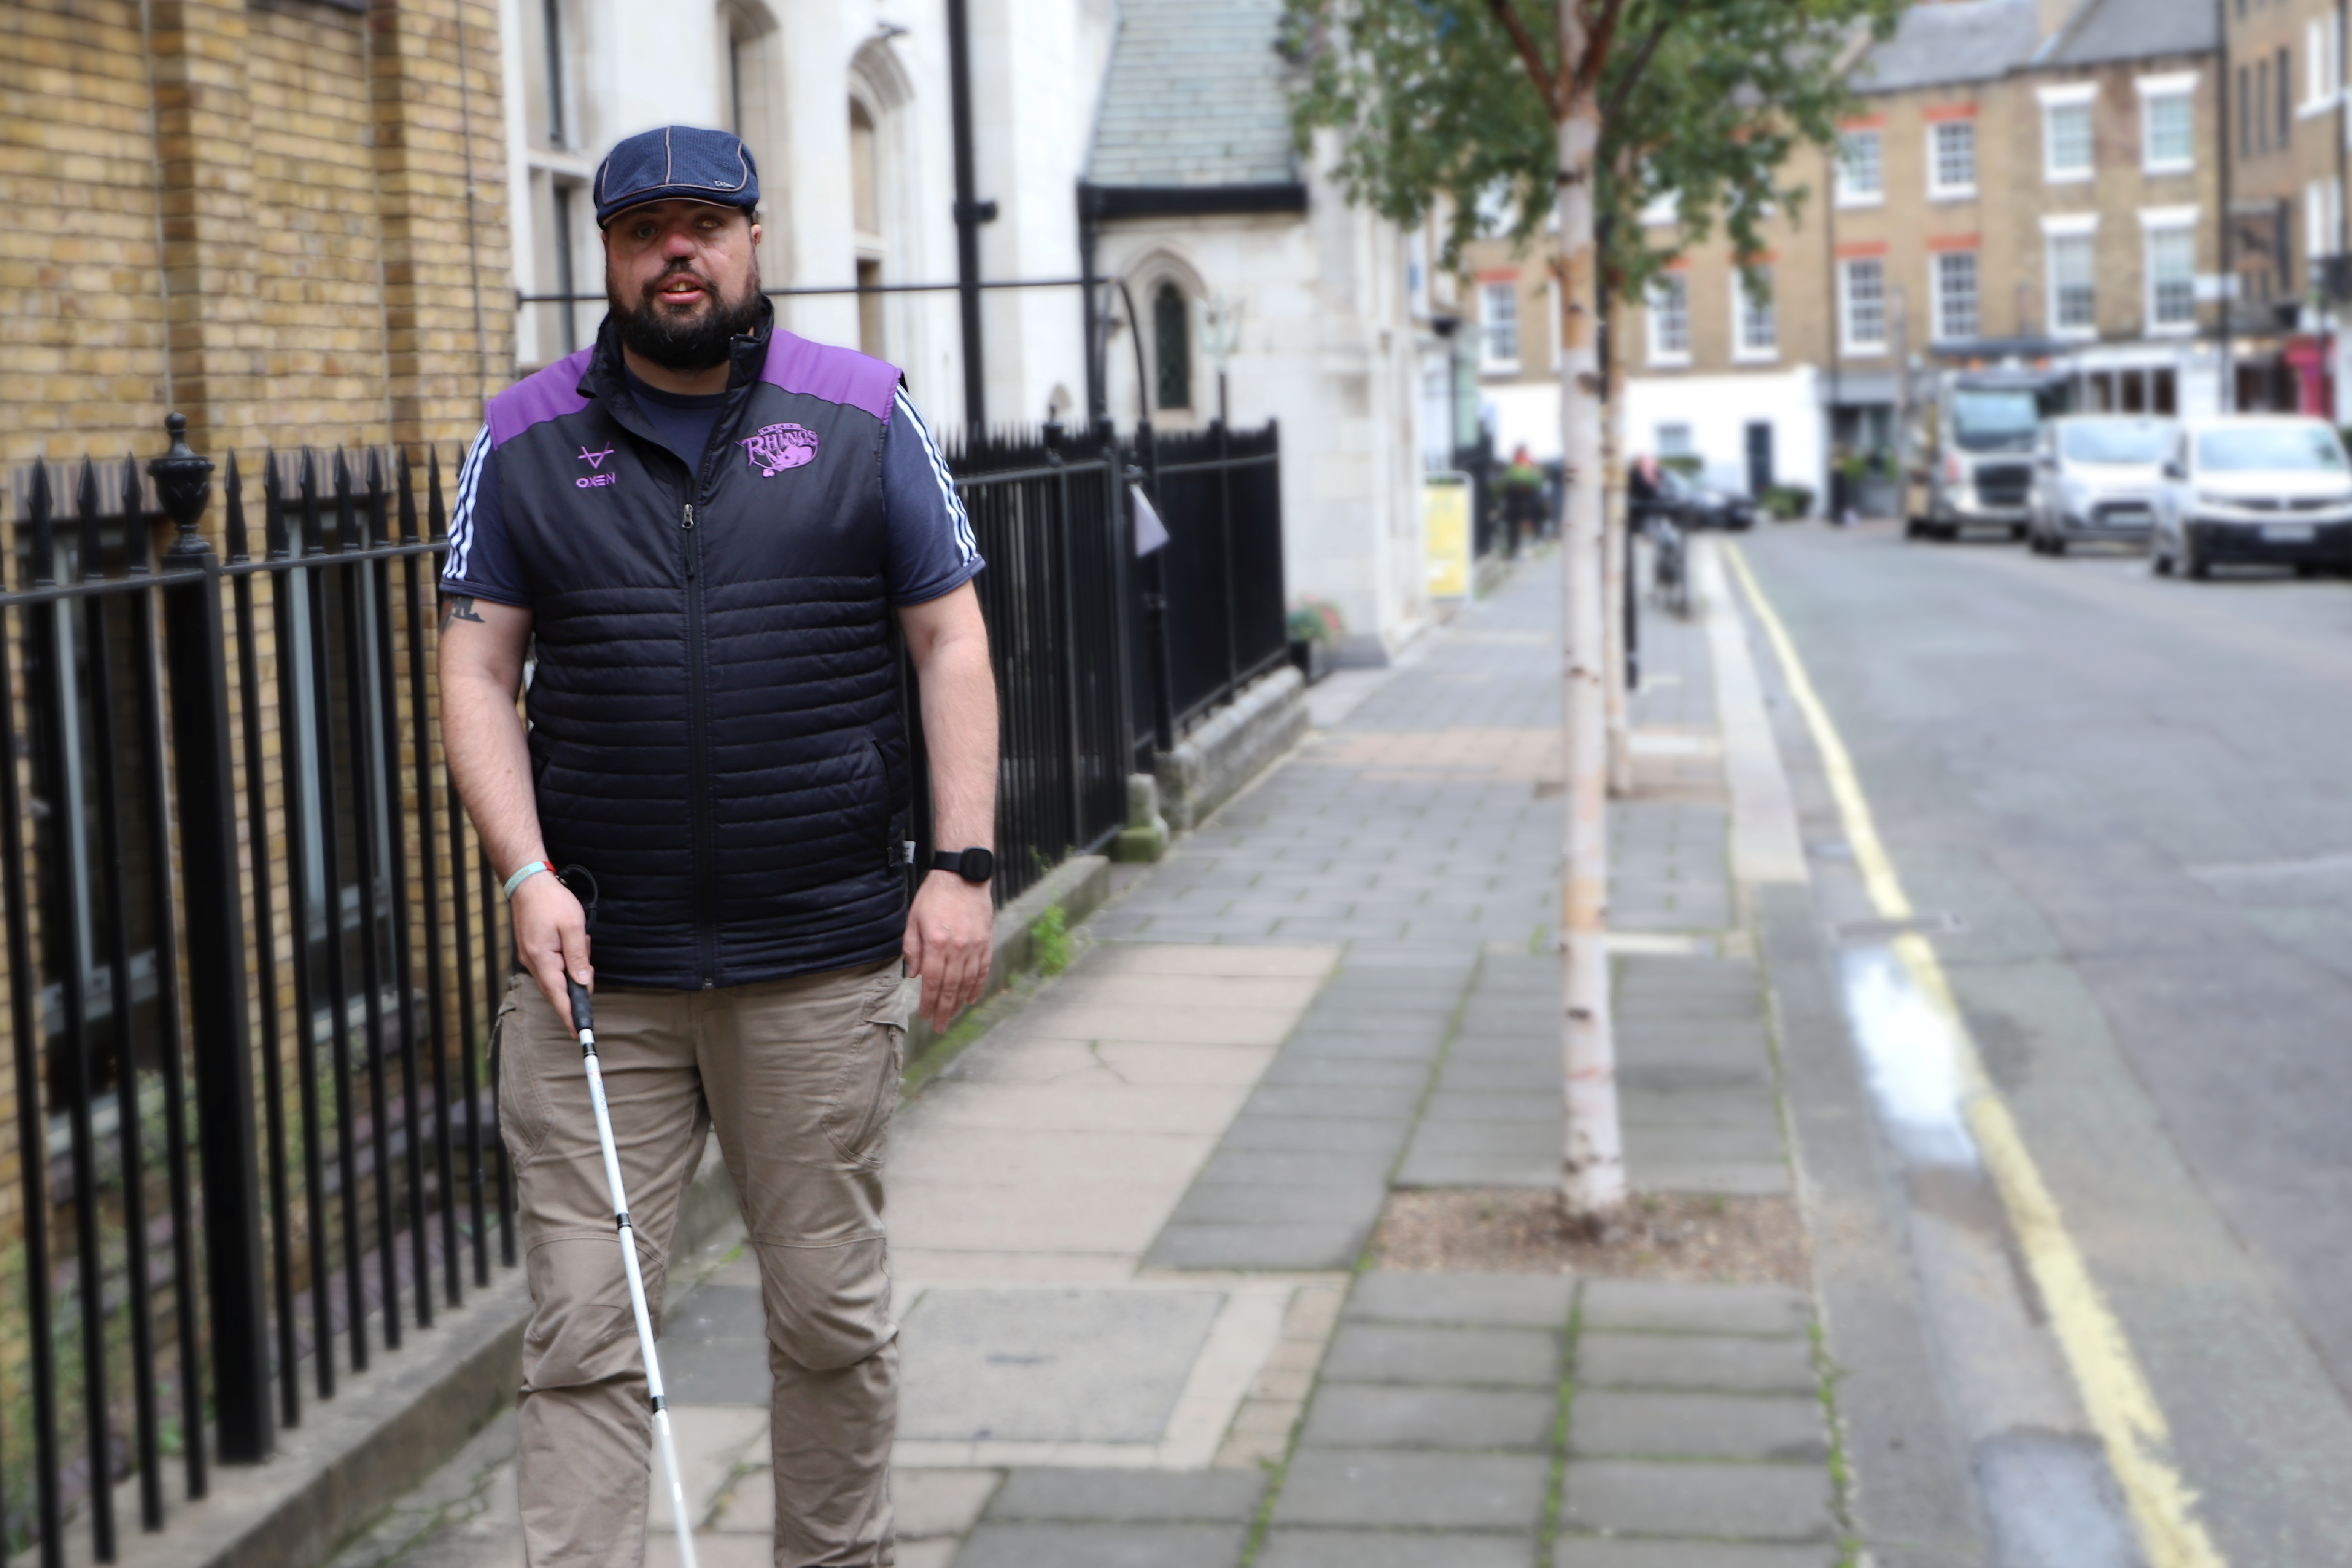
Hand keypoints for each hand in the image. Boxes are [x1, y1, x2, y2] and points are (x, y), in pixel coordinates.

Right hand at [512, 872, 590, 1021]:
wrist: (528, 882)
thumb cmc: (551, 901)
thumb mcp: (573, 927)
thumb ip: (578, 957)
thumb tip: (583, 983)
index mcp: (541, 959)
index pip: (558, 996)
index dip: (569, 1015)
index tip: (578, 1032)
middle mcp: (532, 962)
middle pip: (558, 987)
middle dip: (577, 979)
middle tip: (585, 956)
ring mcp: (530, 956)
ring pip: (557, 973)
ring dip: (572, 963)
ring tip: (577, 938)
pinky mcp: (532, 950)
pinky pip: (553, 963)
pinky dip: (565, 956)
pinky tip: (570, 938)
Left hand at [904, 870, 993, 1030]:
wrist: (963, 875)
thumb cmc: (935, 896)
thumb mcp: (914, 919)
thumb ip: (912, 948)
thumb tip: (913, 975)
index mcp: (936, 943)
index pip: (931, 981)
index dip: (928, 1002)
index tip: (924, 1016)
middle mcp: (957, 948)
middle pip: (950, 987)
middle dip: (943, 1010)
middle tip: (938, 1027)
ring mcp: (974, 946)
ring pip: (967, 982)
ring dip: (959, 1003)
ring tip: (952, 1017)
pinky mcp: (985, 942)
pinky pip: (982, 970)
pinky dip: (976, 986)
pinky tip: (970, 999)